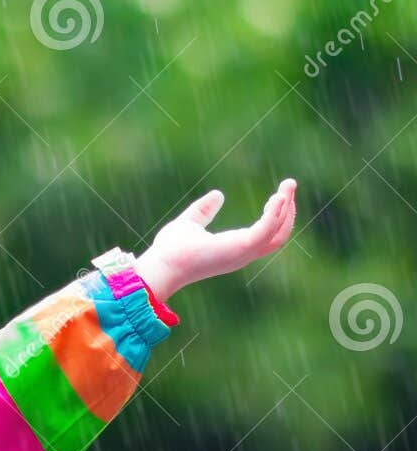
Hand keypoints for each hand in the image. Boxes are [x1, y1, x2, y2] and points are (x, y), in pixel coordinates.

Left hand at [135, 178, 296, 301]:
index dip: (276, 215)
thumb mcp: (189, 223)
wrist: (160, 265)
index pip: (266, 234)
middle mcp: (242, 254)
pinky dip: (275, 214)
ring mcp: (243, 253)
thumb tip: (217, 194)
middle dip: (288, 209)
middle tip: (290, 184)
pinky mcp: (240, 248)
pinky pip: (266, 230)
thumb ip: (203, 210)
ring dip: (286, 208)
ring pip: (278, 232)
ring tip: (287, 185)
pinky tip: (277, 197)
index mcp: (233, 249)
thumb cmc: (170, 251)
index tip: (279, 193)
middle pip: (279, 234)